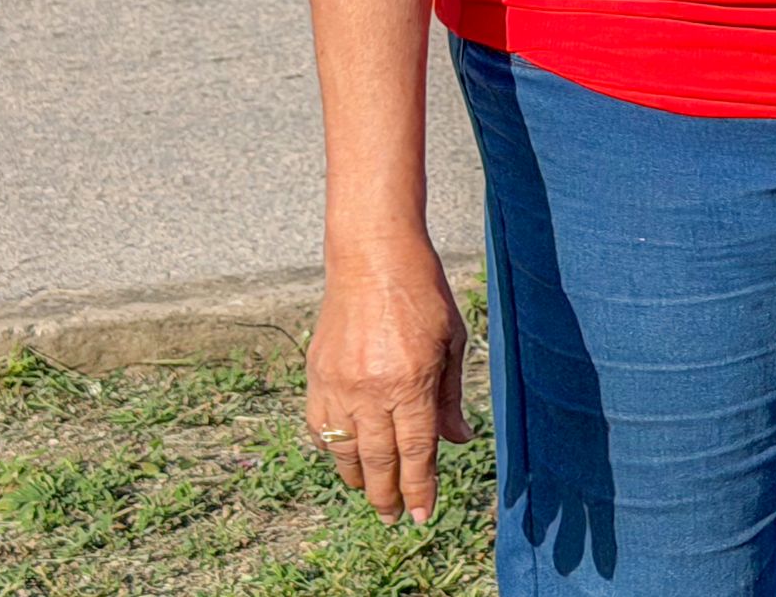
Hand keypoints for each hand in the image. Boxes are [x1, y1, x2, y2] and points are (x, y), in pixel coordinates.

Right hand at [304, 235, 471, 523]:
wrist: (372, 258)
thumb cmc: (422, 294)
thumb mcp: (452, 341)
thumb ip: (450, 396)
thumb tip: (458, 440)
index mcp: (410, 382)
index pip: (416, 451)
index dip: (420, 487)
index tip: (423, 514)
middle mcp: (371, 391)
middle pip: (379, 460)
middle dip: (388, 494)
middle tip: (395, 517)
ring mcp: (338, 385)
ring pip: (344, 449)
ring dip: (358, 476)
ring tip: (371, 491)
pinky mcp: (317, 375)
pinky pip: (319, 426)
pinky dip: (331, 446)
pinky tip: (344, 455)